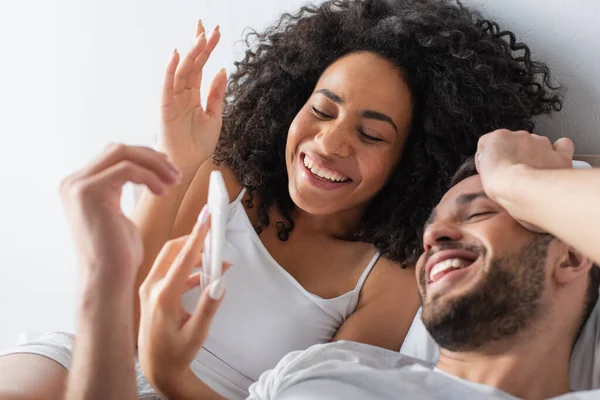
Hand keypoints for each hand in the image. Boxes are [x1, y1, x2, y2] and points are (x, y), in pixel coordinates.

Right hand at [60, 144, 180, 281]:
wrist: (108, 278)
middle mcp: (74, 182)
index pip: (113, 155)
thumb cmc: (117, 254)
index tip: (167, 168)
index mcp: (79, 185)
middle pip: (118, 149)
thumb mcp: (118, 214)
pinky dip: (150, 177)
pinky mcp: (89, 192)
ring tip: (173, 181)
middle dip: (151, 157)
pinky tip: (162, 192)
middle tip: (174, 173)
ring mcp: (78, 186)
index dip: (144, 157)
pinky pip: (127, 169)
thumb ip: (120, 189)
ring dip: (154, 165)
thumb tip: (143, 171)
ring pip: (123, 154)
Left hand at [138, 206, 229, 393]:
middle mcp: (152, 288)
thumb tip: (220, 283)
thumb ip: (209, 307)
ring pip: (171, 258)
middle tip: (214, 232)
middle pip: (173, 250)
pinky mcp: (152, 292)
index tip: (207, 218)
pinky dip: (189, 267)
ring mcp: (149, 289)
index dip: (198, 235)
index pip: (183, 257)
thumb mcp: (197, 333)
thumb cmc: (175, 354)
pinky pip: (171, 270)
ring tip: (217, 259)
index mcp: (162, 296)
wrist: (156, 369)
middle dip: (195, 239)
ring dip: (194, 254)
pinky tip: (207, 274)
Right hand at [160, 20, 226, 170]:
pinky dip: (171, 71)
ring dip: (190, 54)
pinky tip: (177, 56)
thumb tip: (221, 71)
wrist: (188, 165)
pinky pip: (167, 86)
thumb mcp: (214, 117)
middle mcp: (183, 94)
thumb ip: (217, 94)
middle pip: (191, 64)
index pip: (201, 67)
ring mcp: (173, 99)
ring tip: (200, 37)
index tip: (214, 32)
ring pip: (182, 71)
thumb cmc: (198, 145)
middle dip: (199, 45)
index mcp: (194, 96)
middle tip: (207, 27)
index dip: (207, 50)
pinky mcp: (165, 108)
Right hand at [475, 129, 573, 231]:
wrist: (521, 189)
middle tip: (512, 174)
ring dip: (534, 155)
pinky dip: (559, 150)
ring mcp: (541, 144)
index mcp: (499, 137)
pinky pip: (562, 145)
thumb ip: (485, 159)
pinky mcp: (558, 155)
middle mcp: (521, 136)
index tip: (494, 170)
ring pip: (537, 144)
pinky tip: (553, 158)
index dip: (493, 159)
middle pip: (516, 143)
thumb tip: (489, 160)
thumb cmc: (500, 183)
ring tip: (530, 174)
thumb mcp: (480, 169)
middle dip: (514, 155)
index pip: (493, 143)